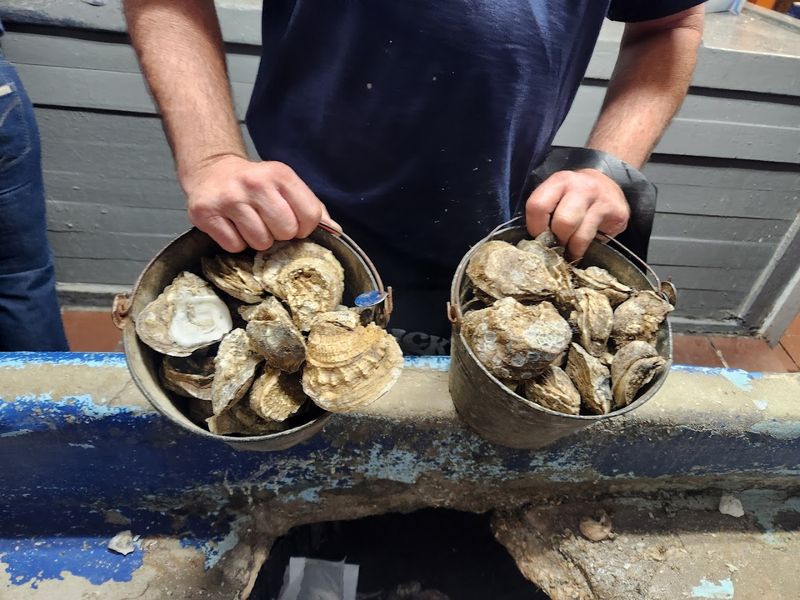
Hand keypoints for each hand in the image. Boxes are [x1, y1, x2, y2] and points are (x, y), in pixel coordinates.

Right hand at [181, 154, 339, 251]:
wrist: (211, 170)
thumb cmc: (255, 184)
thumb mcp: (285, 185)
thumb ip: (311, 207)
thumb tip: (336, 232)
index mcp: (280, 175)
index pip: (310, 215)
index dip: (304, 228)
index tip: (293, 223)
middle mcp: (255, 183)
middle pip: (285, 231)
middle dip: (279, 234)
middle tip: (268, 223)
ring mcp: (229, 198)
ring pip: (259, 242)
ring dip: (257, 240)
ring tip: (248, 224)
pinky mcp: (206, 213)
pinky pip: (234, 246)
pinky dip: (235, 242)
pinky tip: (232, 226)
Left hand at [525, 168, 628, 258]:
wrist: (607, 184)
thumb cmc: (574, 196)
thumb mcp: (557, 196)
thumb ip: (545, 211)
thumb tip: (536, 241)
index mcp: (559, 181)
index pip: (538, 206)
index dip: (535, 227)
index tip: (539, 236)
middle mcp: (581, 187)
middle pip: (562, 223)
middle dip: (557, 239)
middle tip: (556, 244)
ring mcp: (601, 199)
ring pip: (579, 236)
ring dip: (571, 249)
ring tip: (568, 252)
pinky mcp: (617, 212)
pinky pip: (593, 239)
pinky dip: (583, 250)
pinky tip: (580, 250)